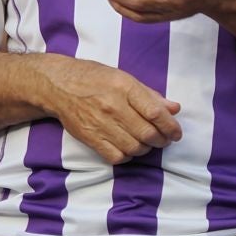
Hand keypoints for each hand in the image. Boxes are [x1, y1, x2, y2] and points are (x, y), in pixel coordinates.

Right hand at [38, 55, 182, 164]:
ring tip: (148, 143)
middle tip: (165, 139)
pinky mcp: (90, 138)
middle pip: (147, 133)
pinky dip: (128, 156)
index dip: (171, 126)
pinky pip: (116, 156)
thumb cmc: (94, 78)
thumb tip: (174, 109)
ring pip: (134, 147)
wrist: (58, 86)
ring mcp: (100, 124)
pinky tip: (129, 148)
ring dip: (147, 149)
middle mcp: (113, 107)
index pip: (155, 112)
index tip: (177, 132)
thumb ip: (150, 95)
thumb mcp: (124, 78)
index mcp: (124, 88)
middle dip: (162, 140)